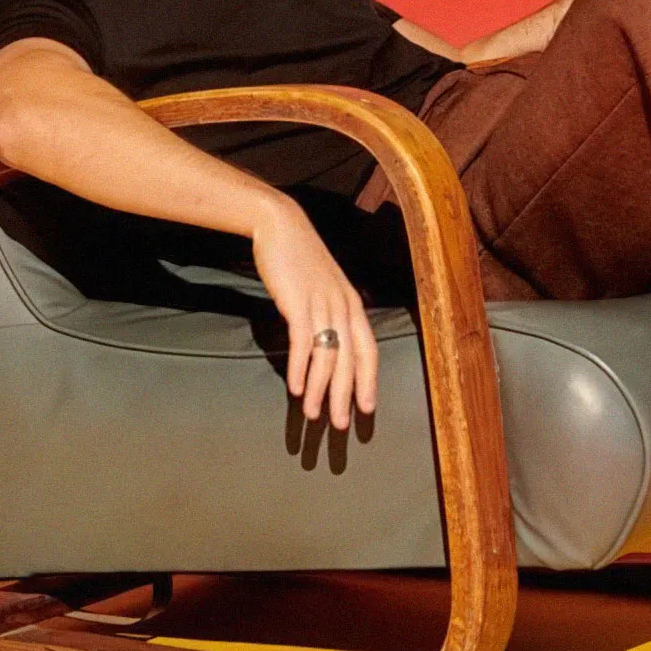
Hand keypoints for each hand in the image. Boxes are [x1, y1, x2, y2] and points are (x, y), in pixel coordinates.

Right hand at [248, 196, 379, 429]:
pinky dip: (301, 368)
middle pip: (350, 361)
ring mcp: (322, 304)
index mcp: (354, 305)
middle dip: (346, 396)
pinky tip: (296, 388)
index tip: (368, 409)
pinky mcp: (298, 301)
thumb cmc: (301, 258)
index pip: (369, 351)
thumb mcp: (325, 287)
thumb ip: (331, 313)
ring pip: (327, 357)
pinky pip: (303, 342)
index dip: (369, 382)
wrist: (281, 226)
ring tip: (313, 414)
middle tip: (341, 424)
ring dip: (320, 390)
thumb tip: (328, 344)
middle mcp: (344, 307)